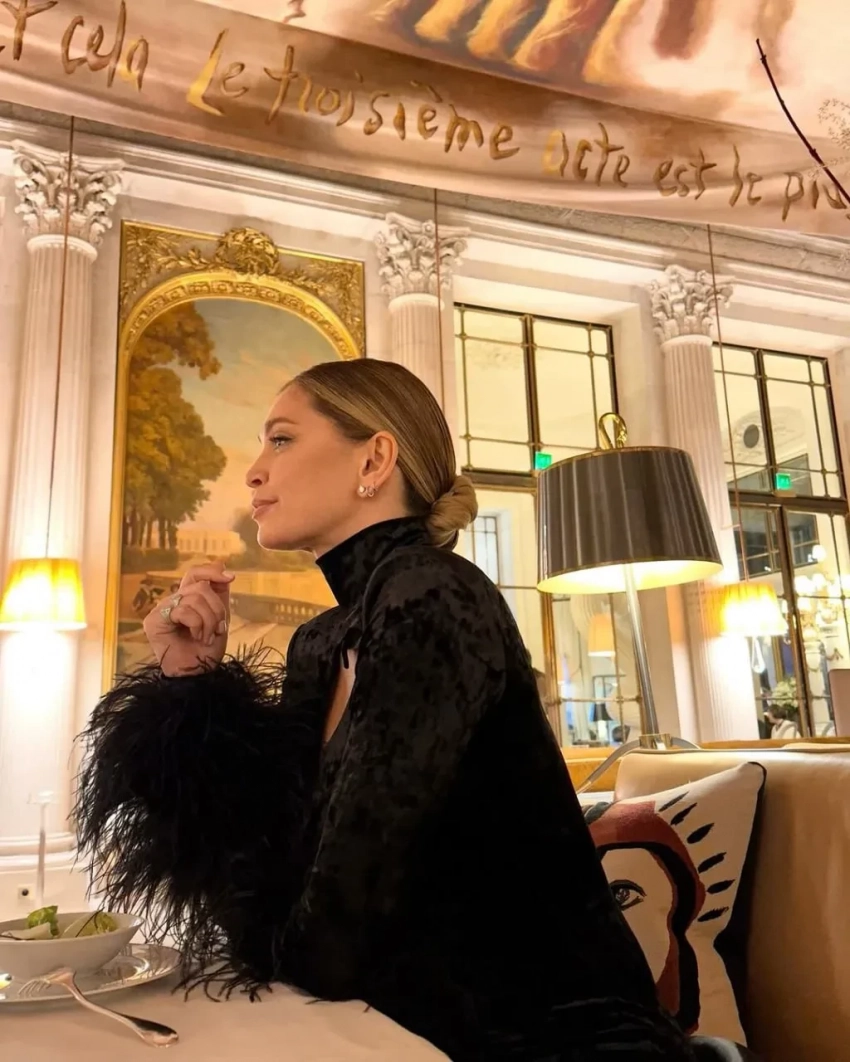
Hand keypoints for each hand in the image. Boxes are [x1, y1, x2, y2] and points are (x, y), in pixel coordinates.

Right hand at [143, 562, 234, 677]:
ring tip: (206, 636)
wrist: (199, 673)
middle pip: (199, 586)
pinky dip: (197, 624)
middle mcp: (171, 602)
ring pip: (194, 597)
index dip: (212, 571)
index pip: (194, 573)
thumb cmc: (207, 649)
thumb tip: (221, 564)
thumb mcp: (220, 616)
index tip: (230, 578)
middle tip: (218, 628)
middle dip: (216, 607)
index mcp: (185, 599)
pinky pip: (184, 610)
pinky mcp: (154, 621)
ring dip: (209, 620)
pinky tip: (196, 637)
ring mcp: (160, 610)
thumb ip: (219, 592)